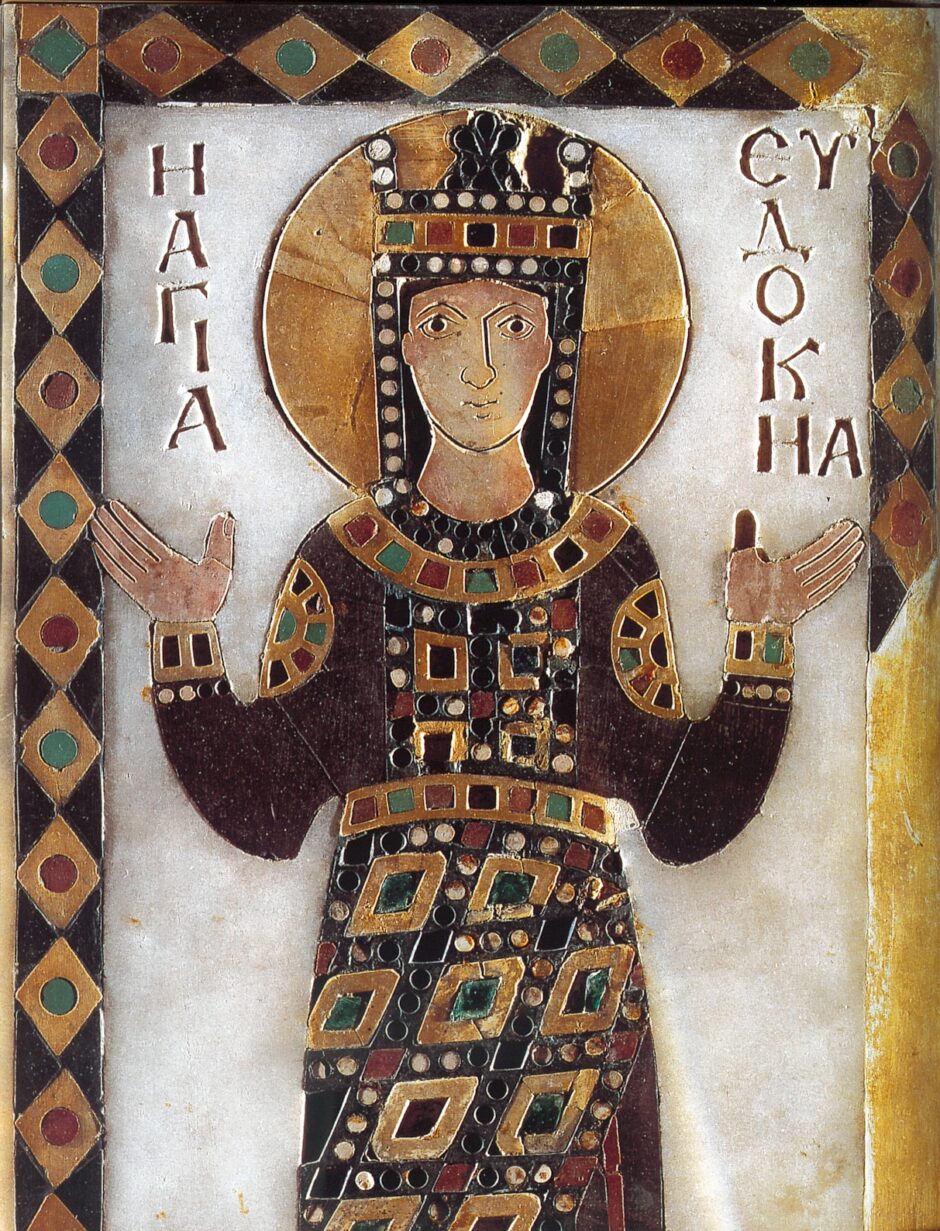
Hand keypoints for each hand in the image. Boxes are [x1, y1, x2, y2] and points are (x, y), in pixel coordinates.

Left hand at [91, 501, 234, 622]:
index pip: (142, 537)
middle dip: (111, 526)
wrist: (193, 629)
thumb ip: (221, 542)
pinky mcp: (136, 594)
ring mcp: (142, 584)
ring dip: (105, 539)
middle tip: (99, 511)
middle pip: (126, 545)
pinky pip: (117, 575)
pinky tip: (98, 548)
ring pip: (119, 558)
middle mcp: (153, 572)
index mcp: (171, 563)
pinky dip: (106, 560)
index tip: (114, 507)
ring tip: (95, 524)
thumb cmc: (207, 598)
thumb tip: (224, 518)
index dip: (126, 521)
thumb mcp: (221, 569)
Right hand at [726, 511, 863, 624]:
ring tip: (858, 546)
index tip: (845, 527)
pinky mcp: (804, 607)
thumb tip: (745, 513)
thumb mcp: (738, 563)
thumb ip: (744, 537)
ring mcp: (803, 597)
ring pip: (830, 575)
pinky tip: (847, 570)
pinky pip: (827, 590)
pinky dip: (839, 579)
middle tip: (857, 532)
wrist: (744, 630)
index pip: (816, 551)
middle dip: (844, 545)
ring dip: (846, 560)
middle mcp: (798, 584)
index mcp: (784, 571)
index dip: (832, 538)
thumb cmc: (739, 597)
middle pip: (827, 562)